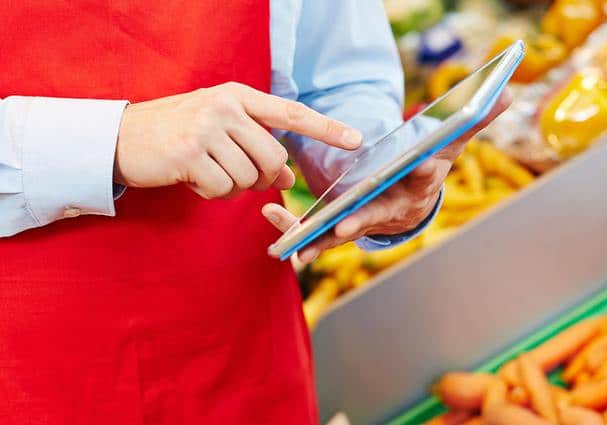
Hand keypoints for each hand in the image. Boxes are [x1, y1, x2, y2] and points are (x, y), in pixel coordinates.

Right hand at [115, 82, 361, 198]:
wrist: (121, 137)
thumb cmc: (178, 133)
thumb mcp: (220, 130)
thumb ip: (256, 146)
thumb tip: (290, 178)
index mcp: (237, 96)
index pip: (291, 113)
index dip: (326, 128)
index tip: (356, 140)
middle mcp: (225, 108)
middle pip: (274, 159)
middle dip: (265, 178)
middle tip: (241, 176)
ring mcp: (206, 130)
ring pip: (250, 178)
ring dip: (235, 188)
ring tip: (211, 173)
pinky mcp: (189, 155)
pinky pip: (223, 190)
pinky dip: (214, 194)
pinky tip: (196, 181)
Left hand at [263, 90, 511, 261]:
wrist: (409, 205)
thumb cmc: (428, 167)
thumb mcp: (450, 143)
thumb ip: (475, 119)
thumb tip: (509, 91)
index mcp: (417, 185)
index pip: (423, 178)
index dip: (422, 174)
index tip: (419, 166)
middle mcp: (392, 208)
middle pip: (378, 214)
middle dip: (363, 219)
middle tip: (347, 222)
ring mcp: (365, 221)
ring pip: (341, 233)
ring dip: (320, 238)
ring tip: (297, 245)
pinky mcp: (342, 228)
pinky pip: (318, 234)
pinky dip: (297, 234)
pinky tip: (275, 228)